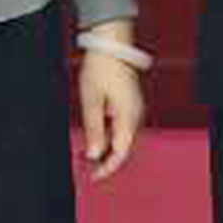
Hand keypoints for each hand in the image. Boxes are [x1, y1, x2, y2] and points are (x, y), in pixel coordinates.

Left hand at [78, 22, 145, 181]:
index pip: (121, 152)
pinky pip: (122, 126)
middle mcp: (135, 114)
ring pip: (123, 137)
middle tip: (87, 167)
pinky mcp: (130, 103)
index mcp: (128, 116)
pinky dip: (110, 135)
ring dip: (107, 147)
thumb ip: (93, 129)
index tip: (93, 176)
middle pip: (124, 146)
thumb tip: (93, 154)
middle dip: (106, 159)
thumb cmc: (101, 69)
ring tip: (87, 152)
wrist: (111, 45)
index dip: (108, 168)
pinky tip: (97, 135)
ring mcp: (135, 108)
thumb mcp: (91, 100)